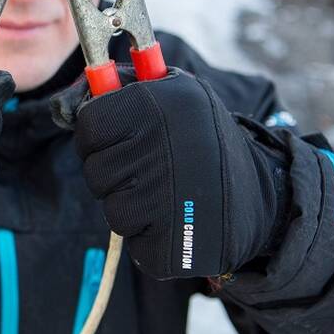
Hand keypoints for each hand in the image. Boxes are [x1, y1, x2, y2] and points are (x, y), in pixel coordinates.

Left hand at [54, 68, 285, 278]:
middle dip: (116, 173)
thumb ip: (123, 91)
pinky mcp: (166, 242)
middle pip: (94, 168)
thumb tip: (67, 102)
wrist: (266, 198)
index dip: (99, 135)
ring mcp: (162, 196)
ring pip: (111, 206)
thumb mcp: (177, 97)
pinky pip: (131, 238)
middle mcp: (159, 145)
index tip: (118, 138)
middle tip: (154, 170)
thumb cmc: (206, 143)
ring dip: (132, 205)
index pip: (89, 123)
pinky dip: (148, 235)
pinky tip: (176, 220)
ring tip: (170, 195)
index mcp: (158, 104)